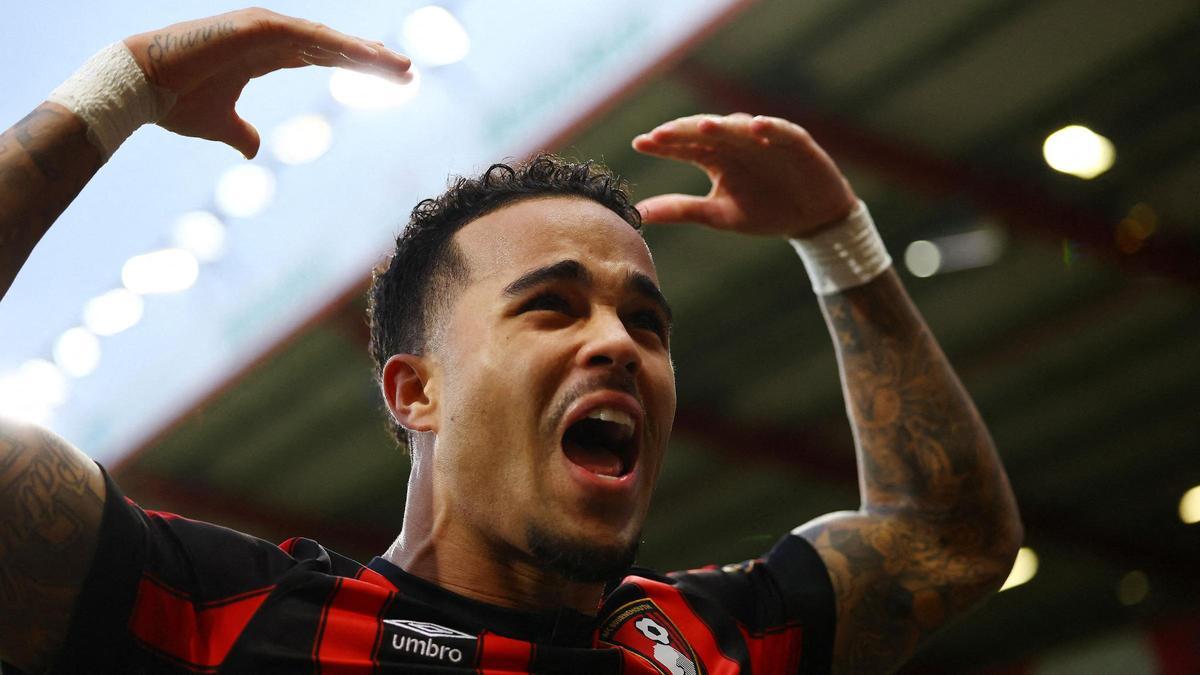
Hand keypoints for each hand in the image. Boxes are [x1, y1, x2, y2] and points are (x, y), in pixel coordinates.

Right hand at [123, 8, 411, 157]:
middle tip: (408, 73)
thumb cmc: (176, 102)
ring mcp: (261, 27)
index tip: (388, 79)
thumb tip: (254, 150)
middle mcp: (267, 36)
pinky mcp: (253, 26)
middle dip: (370, 58)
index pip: (321, 56)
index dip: (354, 64)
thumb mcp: (220, 124)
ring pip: (326, 39)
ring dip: (363, 51)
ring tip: (399, 66)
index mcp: (264, 54)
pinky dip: (336, 44)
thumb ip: (241, 133)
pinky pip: (306, 36)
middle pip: (332, 46)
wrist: (140, 88)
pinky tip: (364, 54)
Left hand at [632, 113, 857, 237]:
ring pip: (739, 128)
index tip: (639, 144)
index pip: (684, 146)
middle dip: (684, 132)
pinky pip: (780, 131)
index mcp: (715, 157)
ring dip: (723, 126)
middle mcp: (735, 143)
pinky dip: (769, 128)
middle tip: (660, 135)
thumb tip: (638, 215)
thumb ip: (681, 210)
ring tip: (703, 127)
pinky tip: (756, 127)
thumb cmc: (764, 211)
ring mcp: (765, 140)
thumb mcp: (719, 214)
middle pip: (706, 133)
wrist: (811, 218)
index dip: (663, 145)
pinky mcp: (794, 141)